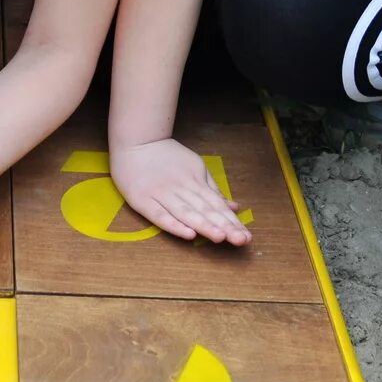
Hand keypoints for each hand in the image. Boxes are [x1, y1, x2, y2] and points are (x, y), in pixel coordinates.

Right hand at [109, 138, 250, 244]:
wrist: (135, 141)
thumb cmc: (166, 156)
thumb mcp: (194, 166)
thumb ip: (212, 188)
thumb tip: (233, 206)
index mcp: (194, 179)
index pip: (216, 203)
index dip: (231, 220)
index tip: (246, 236)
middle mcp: (180, 187)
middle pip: (204, 209)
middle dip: (224, 226)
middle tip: (240, 240)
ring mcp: (160, 193)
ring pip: (186, 213)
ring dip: (204, 226)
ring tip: (220, 238)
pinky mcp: (142, 200)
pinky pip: (159, 215)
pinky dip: (174, 225)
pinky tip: (188, 234)